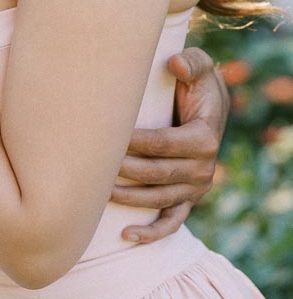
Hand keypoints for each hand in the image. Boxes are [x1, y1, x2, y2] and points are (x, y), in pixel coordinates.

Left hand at [112, 46, 228, 241]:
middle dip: (123, 171)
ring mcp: (196, 188)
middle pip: (157, 175)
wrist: (208, 103)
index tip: (106, 137)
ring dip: (128, 199)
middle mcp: (204, 167)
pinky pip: (172, 222)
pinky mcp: (188, 199)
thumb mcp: (198, 65)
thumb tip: (174, 64)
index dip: (134, 143)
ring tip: (97, 195)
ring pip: (158, 199)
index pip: (163, 145)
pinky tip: (128, 236)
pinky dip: (152, 233)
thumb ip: (190, 62)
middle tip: (91, 164)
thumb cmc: (194, 80)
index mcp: (204, 137)